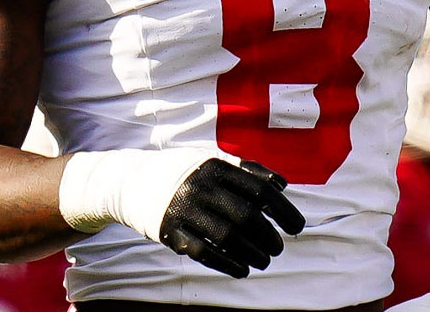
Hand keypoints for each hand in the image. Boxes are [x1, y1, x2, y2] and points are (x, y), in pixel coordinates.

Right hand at [157, 159, 304, 277]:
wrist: (132, 180)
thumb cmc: (184, 172)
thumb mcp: (213, 161)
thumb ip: (248, 170)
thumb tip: (281, 186)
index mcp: (216, 167)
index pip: (259, 191)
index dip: (283, 211)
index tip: (297, 227)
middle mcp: (201, 187)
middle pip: (246, 217)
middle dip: (268, 236)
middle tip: (278, 248)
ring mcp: (184, 210)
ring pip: (227, 237)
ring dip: (252, 253)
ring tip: (264, 261)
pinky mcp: (170, 232)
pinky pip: (203, 252)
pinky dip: (227, 264)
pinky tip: (242, 269)